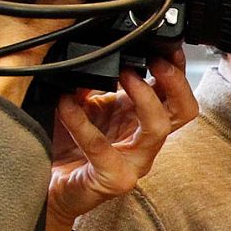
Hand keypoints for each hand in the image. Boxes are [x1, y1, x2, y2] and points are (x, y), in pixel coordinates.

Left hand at [42, 49, 196, 230]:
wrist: (47, 186)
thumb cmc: (67, 148)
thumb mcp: (80, 104)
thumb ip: (88, 83)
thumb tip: (89, 56)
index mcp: (140, 119)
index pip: (175, 93)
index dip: (178, 69)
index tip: (166, 45)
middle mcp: (144, 140)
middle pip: (183, 111)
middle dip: (174, 82)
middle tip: (154, 60)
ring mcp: (134, 163)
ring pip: (158, 129)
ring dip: (144, 97)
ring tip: (122, 74)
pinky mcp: (114, 179)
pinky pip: (102, 147)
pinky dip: (82, 122)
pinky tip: (65, 104)